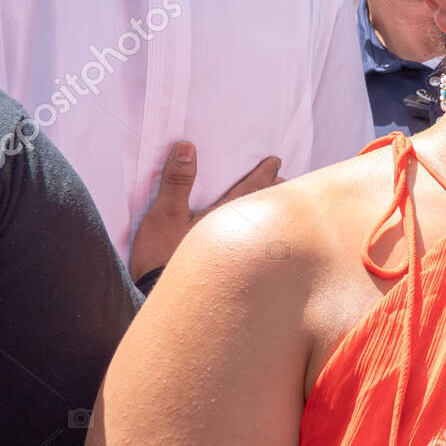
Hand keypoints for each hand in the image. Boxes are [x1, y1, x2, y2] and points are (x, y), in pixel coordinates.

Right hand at [129, 142, 282, 280]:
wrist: (158, 298)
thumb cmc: (161, 255)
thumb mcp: (165, 214)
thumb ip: (177, 182)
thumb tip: (188, 147)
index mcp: (227, 218)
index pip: (251, 189)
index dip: (263, 173)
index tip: (276, 161)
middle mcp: (240, 237)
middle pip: (265, 210)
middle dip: (275, 194)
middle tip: (287, 180)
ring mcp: (239, 257)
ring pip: (265, 231)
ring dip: (274, 216)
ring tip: (283, 208)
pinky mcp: (232, 274)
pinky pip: (256, 251)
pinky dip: (264, 241)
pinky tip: (263, 243)